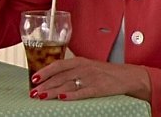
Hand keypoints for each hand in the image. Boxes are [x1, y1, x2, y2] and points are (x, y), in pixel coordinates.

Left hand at [29, 57, 150, 100]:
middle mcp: (83, 68)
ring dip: (53, 91)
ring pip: (68, 85)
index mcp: (79, 61)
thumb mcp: (86, 66)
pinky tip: (62, 98)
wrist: (126, 76)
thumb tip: (52, 77)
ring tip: (42, 97)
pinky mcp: (99, 88)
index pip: (58, 65)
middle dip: (45, 85)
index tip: (34, 78)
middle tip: (34, 92)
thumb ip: (71, 70)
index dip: (45, 72)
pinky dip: (72, 95)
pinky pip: (83, 92)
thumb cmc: (104, 72)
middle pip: (60, 77)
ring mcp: (91, 78)